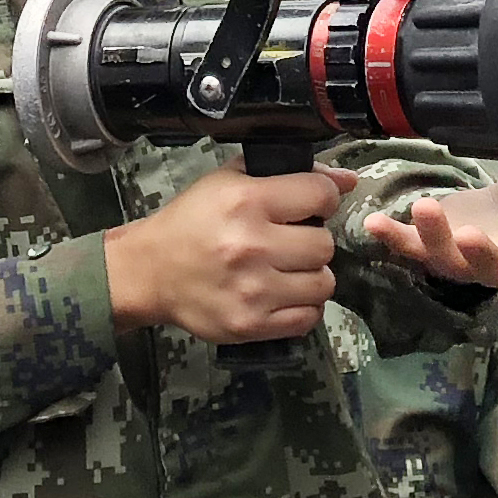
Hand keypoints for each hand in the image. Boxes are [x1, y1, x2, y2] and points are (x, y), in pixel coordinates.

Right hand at [106, 164, 350, 342]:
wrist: (150, 271)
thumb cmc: (192, 221)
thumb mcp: (229, 180)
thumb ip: (288, 172)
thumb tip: (347, 180)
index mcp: (246, 201)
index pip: (321, 195)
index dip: (323, 198)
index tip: (311, 205)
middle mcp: (251, 245)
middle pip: (325, 244)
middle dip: (313, 240)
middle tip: (292, 242)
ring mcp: (252, 289)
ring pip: (324, 283)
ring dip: (312, 276)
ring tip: (289, 270)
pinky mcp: (251, 324)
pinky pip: (308, 318)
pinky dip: (302, 306)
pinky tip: (284, 294)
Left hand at [362, 161, 497, 291]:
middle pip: (496, 271)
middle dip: (480, 256)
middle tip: (469, 238)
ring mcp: (470, 257)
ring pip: (449, 262)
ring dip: (431, 240)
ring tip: (421, 208)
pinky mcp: (438, 243)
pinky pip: (411, 249)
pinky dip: (392, 239)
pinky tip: (368, 223)